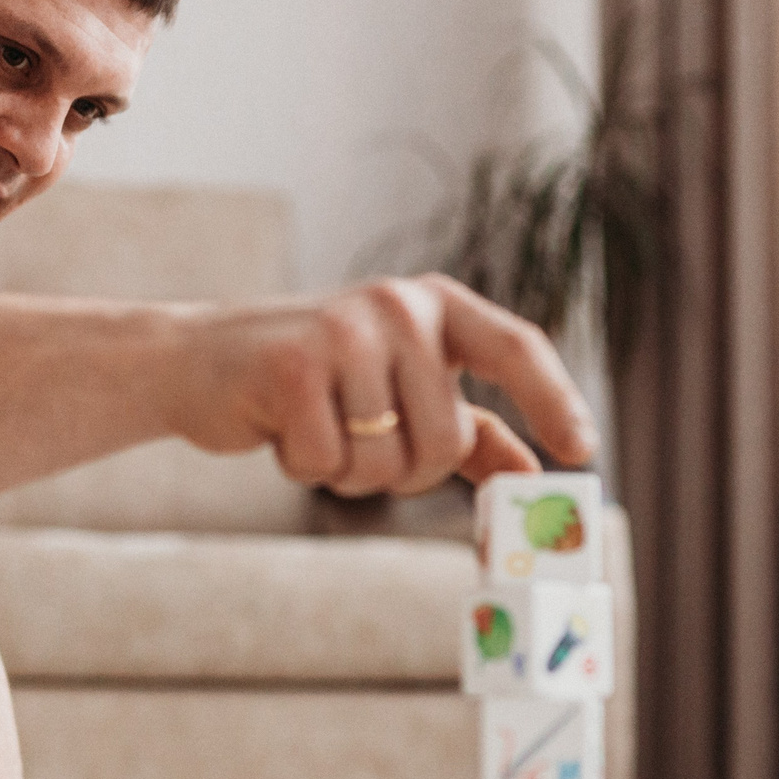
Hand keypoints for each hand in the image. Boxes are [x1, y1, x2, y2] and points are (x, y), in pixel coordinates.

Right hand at [170, 275, 598, 496]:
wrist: (197, 361)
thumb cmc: (312, 380)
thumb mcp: (400, 390)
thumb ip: (469, 429)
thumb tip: (532, 474)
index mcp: (436, 305)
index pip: (517, 347)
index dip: (555, 400)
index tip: (581, 450)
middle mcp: (398, 306)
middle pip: (445, 442)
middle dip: (405, 470)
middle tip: (361, 442)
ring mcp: (344, 331)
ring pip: (386, 463)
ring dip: (349, 472)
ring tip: (316, 425)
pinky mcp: (291, 366)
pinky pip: (327, 465)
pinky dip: (304, 466)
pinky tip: (282, 428)